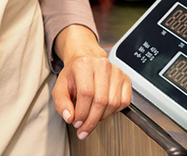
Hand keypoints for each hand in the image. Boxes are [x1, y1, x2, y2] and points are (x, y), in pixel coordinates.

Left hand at [52, 25, 130, 140]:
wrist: (86, 60)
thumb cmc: (74, 74)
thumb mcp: (60, 87)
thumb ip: (61, 103)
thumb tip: (69, 117)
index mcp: (84, 64)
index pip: (86, 93)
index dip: (82, 113)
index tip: (77, 122)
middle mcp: (102, 65)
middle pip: (101, 101)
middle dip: (91, 120)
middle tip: (83, 127)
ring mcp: (116, 71)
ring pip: (113, 103)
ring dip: (102, 117)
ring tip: (92, 117)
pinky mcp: (125, 78)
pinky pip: (124, 102)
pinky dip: (114, 111)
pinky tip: (104, 110)